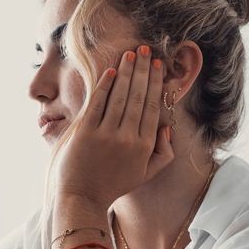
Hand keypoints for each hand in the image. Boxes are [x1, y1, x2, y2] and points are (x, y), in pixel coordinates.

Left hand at [55, 44, 172, 209]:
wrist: (82, 197)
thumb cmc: (114, 184)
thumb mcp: (146, 173)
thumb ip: (164, 152)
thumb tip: (166, 127)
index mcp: (144, 146)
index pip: (152, 107)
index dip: (155, 84)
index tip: (157, 66)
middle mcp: (127, 139)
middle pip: (138, 97)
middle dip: (143, 70)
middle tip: (145, 50)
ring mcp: (106, 136)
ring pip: (120, 97)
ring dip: (126, 73)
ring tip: (130, 54)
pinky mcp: (85, 134)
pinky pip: (97, 104)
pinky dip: (105, 86)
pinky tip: (111, 71)